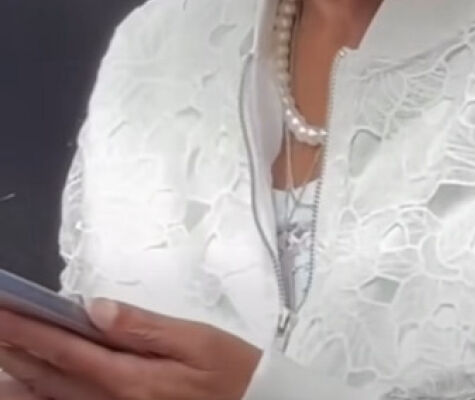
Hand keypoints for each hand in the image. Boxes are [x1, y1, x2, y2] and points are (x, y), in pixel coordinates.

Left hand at [0, 299, 262, 399]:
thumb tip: (96, 307)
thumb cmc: (231, 373)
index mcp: (131, 378)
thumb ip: (144, 327)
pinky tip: (29, 389)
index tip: (2, 309)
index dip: (29, 329)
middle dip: (16, 349)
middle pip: (51, 376)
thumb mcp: (197, 341)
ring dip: (21, 376)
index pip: (67, 349)